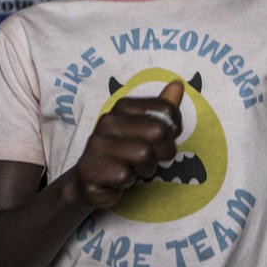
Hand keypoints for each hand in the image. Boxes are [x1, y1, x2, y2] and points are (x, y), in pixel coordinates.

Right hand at [73, 81, 182, 208]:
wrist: (90, 183)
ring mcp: (96, 143)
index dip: (173, 130)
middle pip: (158, 131)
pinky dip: (127, 182)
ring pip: (144, 154)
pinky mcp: (89, 168)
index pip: (167, 110)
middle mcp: (108, 120)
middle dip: (163, 152)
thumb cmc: (125, 154)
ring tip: (133, 168)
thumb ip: (163, 109)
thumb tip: (178, 84)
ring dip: (145, 169)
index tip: (162, 140)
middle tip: (150, 159)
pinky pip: (125, 175)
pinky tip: (117, 179)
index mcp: (123, 106)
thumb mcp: (147, 130)